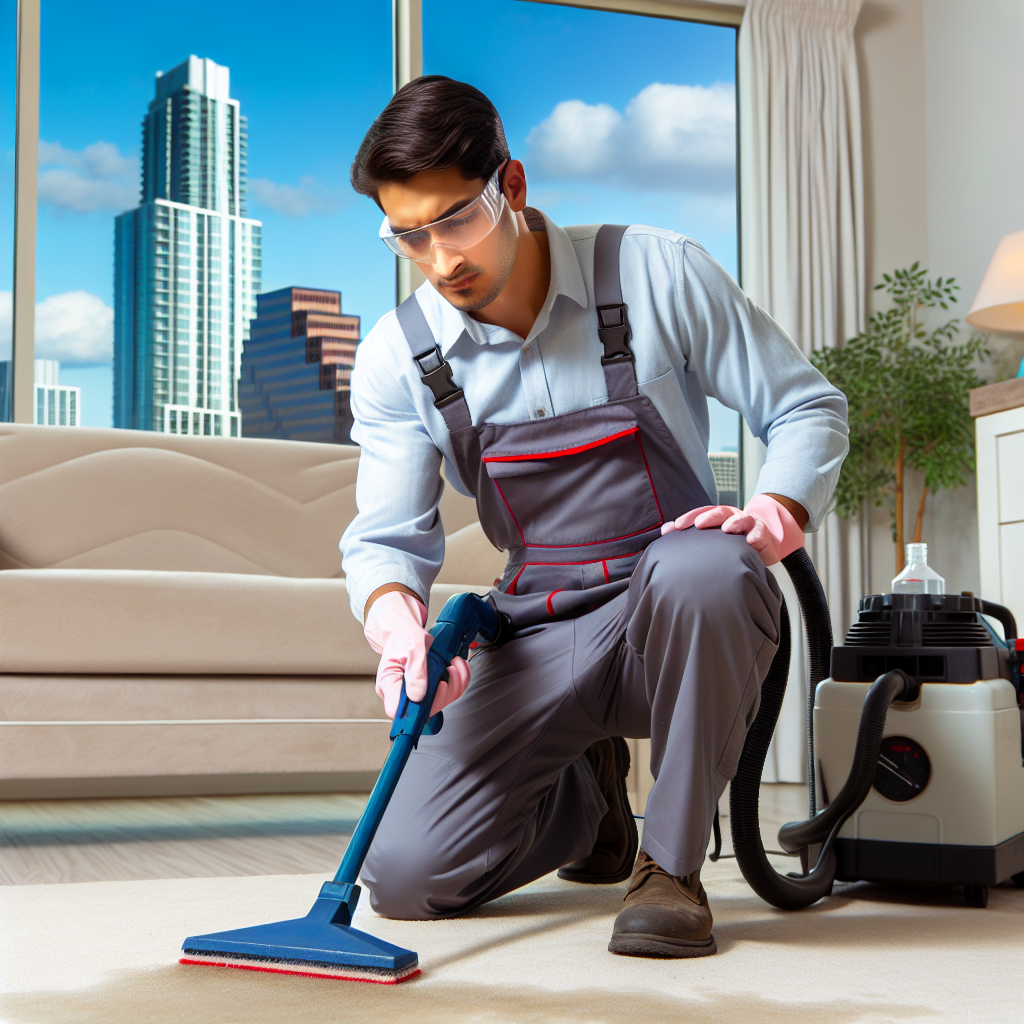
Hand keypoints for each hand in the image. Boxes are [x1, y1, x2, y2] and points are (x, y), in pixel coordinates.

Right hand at [363, 591, 470, 719]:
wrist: (405, 630)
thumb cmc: (404, 638)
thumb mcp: (412, 650)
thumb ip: (415, 673)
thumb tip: (418, 696)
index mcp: (389, 685)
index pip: (397, 711)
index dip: (418, 710)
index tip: (439, 686)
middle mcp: (400, 693)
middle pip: (424, 710)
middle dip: (446, 691)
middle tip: (451, 669)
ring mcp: (413, 693)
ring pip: (439, 703)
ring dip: (455, 684)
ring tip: (454, 665)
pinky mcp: (426, 690)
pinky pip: (445, 694)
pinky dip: (457, 681)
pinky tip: (456, 667)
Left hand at [660, 494, 804, 566]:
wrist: (760, 539)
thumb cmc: (730, 539)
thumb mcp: (711, 535)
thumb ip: (689, 533)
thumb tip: (664, 530)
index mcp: (717, 516)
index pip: (701, 513)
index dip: (689, 518)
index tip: (677, 527)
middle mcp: (732, 516)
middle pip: (720, 512)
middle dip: (709, 517)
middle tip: (699, 524)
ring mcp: (749, 524)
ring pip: (742, 519)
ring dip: (735, 523)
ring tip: (728, 529)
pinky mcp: (763, 535)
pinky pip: (761, 533)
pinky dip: (757, 535)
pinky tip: (751, 540)